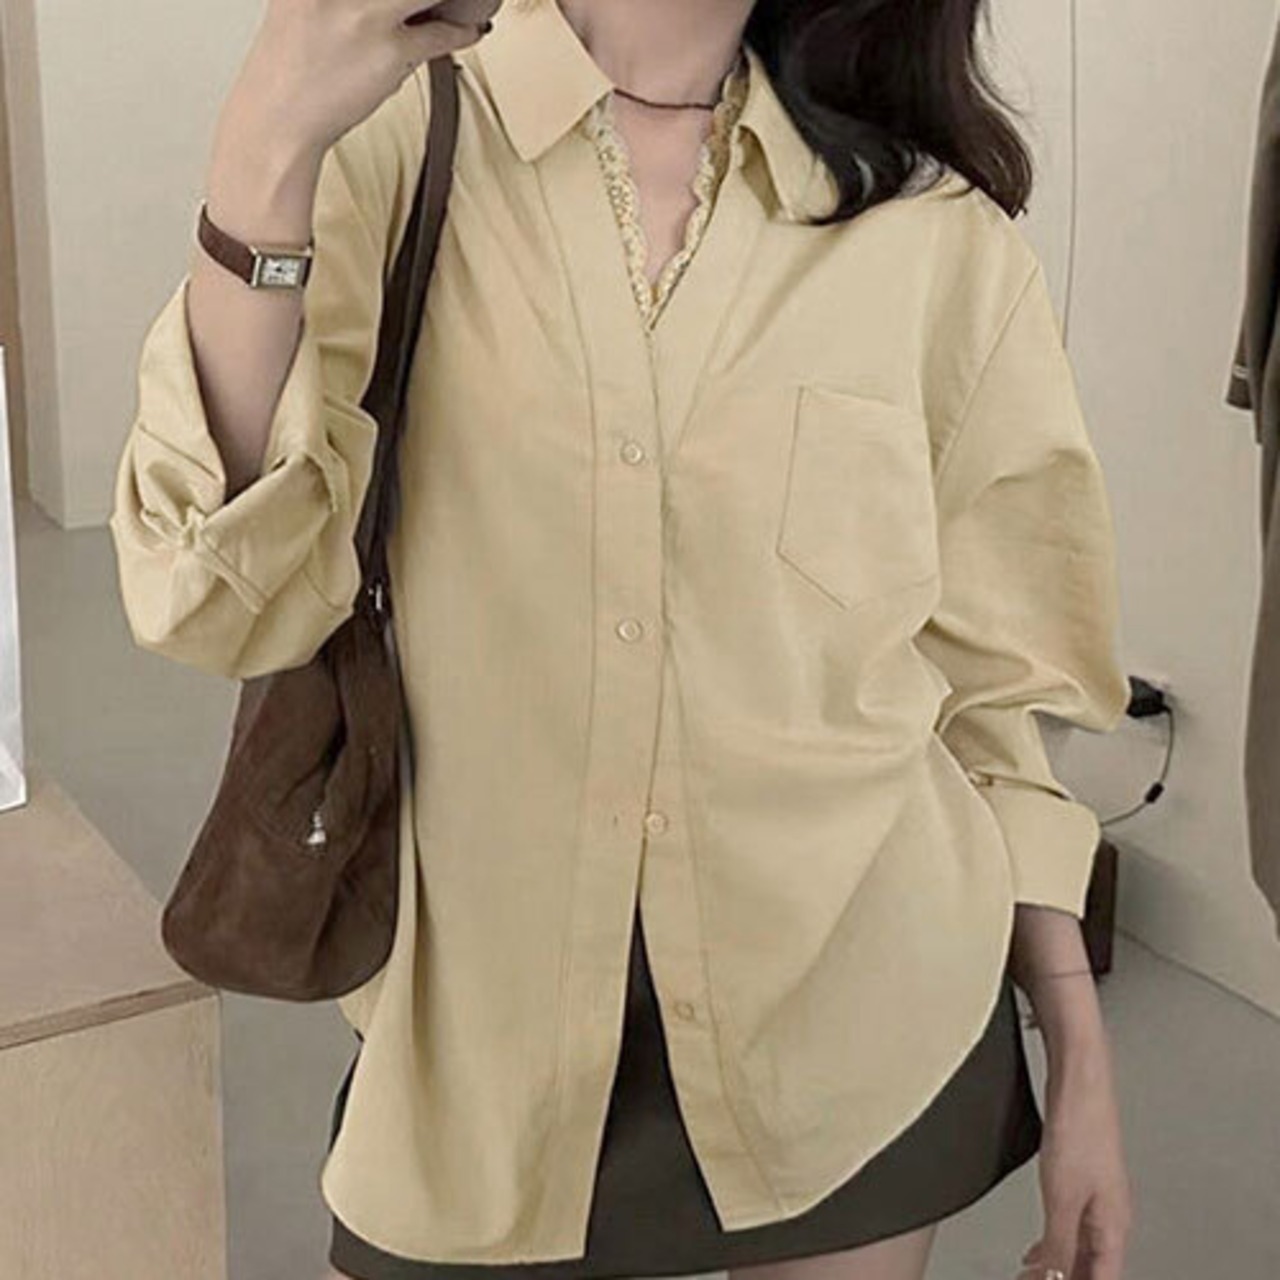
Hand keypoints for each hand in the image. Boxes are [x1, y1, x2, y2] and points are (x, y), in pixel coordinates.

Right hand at [230, 0, 503, 159]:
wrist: (279, 119)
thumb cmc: (293, 69)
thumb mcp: (304, 6)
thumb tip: (406, 5)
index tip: (413, 1)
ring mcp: (365, 13)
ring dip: (454, 0)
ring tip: (468, 3)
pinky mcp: (390, 50)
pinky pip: (443, 33)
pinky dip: (464, 31)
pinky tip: (473, 29)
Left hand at [1017, 1033, 1133, 1279]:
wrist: (1081, 1083)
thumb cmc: (1080, 1129)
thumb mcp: (1062, 1197)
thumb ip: (1059, 1243)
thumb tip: (1054, 1277)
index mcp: (1114, 1226)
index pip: (1103, 1278)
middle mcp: (1111, 1215)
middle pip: (1092, 1267)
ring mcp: (1097, 1197)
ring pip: (1081, 1249)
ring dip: (1059, 1267)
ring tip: (1033, 1277)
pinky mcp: (1081, 1180)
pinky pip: (1071, 1226)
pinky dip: (1054, 1244)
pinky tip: (1038, 1250)